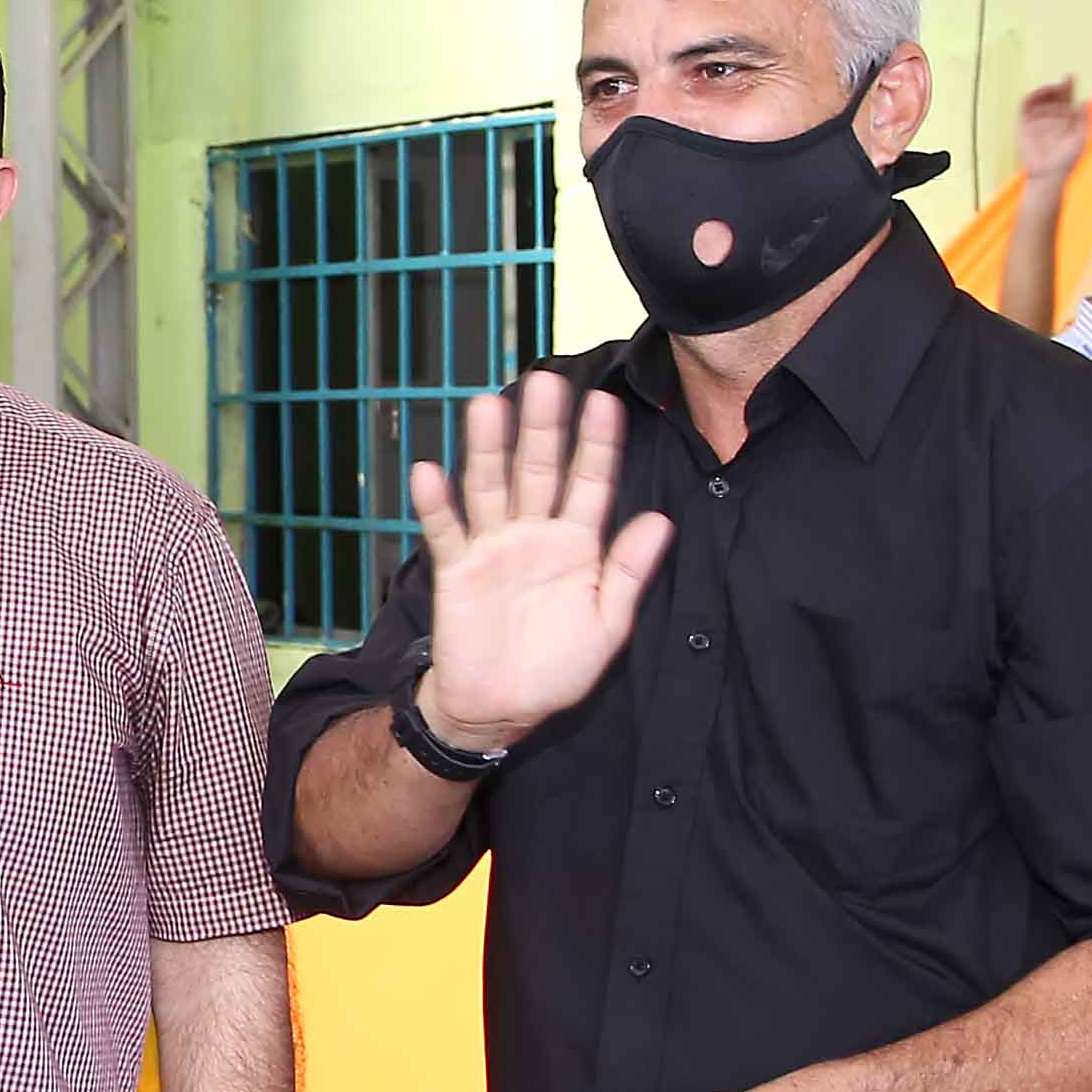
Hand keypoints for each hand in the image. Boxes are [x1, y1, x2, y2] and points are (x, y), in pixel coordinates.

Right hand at [403, 370, 675, 747]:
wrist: (500, 709)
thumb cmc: (558, 669)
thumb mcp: (607, 625)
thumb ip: (629, 572)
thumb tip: (661, 521)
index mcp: (578, 544)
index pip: (591, 483)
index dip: (597, 445)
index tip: (605, 404)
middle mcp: (535, 534)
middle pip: (538, 471)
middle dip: (542, 429)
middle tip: (545, 382)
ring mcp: (493, 547)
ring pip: (490, 487)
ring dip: (488, 449)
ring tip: (486, 406)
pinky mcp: (456, 569)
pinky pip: (446, 531)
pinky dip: (436, 504)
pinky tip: (430, 472)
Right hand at [1013, 76, 1090, 186]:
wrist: (1047, 174)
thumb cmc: (1066, 160)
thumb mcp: (1081, 138)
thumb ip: (1084, 120)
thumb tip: (1086, 100)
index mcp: (1066, 118)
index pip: (1066, 98)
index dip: (1068, 86)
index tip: (1069, 77)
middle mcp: (1051, 117)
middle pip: (1053, 96)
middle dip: (1058, 88)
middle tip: (1063, 86)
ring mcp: (1037, 120)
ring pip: (1040, 99)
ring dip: (1045, 92)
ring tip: (1051, 92)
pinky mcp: (1024, 125)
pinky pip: (1025, 107)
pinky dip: (1030, 99)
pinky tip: (1037, 95)